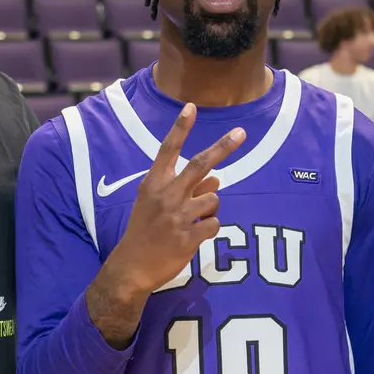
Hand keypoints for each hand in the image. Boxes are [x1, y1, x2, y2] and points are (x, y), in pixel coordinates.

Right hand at [103, 103, 244, 299]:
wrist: (132, 266)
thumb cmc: (144, 230)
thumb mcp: (153, 203)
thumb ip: (182, 187)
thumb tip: (215, 178)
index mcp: (154, 184)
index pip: (168, 150)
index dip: (180, 128)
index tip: (191, 107)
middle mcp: (166, 195)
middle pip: (200, 165)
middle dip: (223, 147)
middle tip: (241, 133)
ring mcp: (178, 216)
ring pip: (213, 199)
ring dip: (209, 208)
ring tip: (192, 221)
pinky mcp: (189, 237)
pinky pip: (215, 224)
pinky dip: (209, 229)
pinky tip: (194, 236)